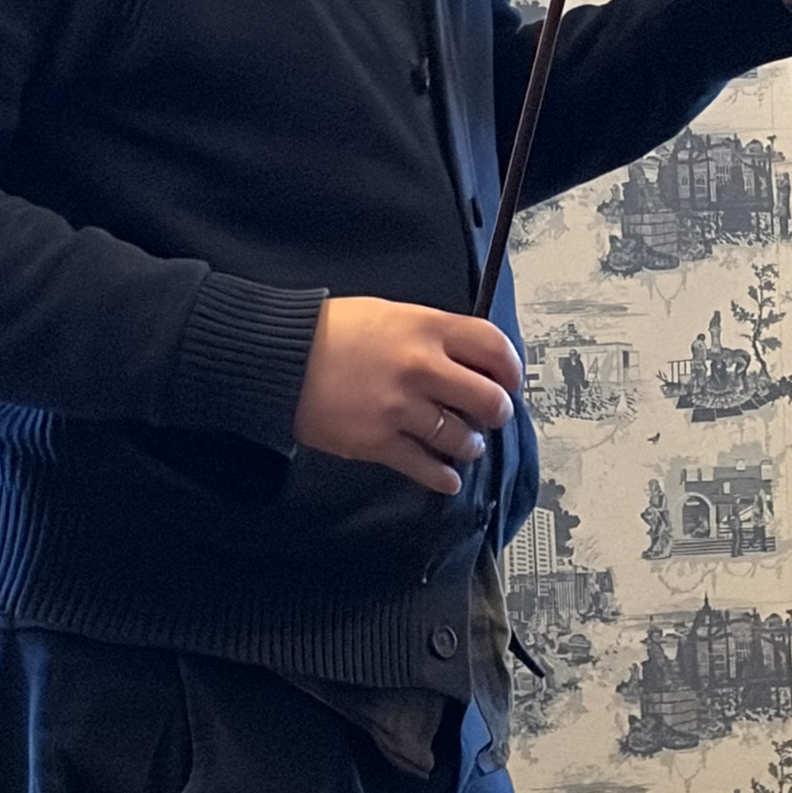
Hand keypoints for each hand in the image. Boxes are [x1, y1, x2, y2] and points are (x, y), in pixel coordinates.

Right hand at [292, 296, 521, 494]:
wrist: (280, 358)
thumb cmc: (331, 332)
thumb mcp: (389, 314)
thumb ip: (431, 334)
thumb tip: (466, 360)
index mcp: (425, 327)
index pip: (492, 346)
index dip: (510, 368)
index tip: (511, 380)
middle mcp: (420, 366)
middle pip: (487, 398)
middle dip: (496, 413)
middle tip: (491, 416)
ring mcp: (400, 407)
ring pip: (460, 437)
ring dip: (469, 445)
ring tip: (464, 443)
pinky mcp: (378, 441)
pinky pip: (425, 467)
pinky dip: (442, 477)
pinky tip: (446, 478)